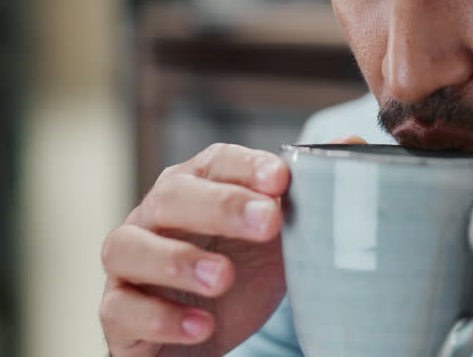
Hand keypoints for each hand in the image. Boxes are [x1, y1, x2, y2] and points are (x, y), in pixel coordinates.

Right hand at [100, 137, 365, 356]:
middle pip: (171, 194)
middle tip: (268, 223)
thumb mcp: (283, 235)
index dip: (246, 167)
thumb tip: (355, 141)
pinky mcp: (116, 310)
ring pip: (128, 247)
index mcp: (197, 185)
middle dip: (220, 205)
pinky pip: (120, 308)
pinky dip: (159, 317)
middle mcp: (155, 214)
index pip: (216, 162)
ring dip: (177, 261)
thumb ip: (313, 191)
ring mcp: (128, 262)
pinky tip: (202, 326)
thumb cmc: (243, 269)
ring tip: (224, 279)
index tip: (283, 179)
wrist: (205, 330)